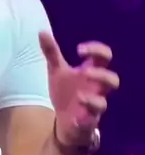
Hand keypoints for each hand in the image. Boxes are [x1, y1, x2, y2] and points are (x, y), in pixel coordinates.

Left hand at [39, 32, 119, 148]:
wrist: (63, 121)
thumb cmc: (65, 92)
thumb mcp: (56, 70)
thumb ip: (51, 52)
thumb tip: (41, 31)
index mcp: (91, 72)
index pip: (104, 57)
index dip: (97, 50)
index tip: (79, 49)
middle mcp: (96, 89)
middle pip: (113, 80)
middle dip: (102, 75)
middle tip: (85, 71)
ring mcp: (93, 107)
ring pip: (103, 104)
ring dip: (93, 100)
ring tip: (79, 96)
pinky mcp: (87, 123)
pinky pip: (90, 122)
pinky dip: (83, 120)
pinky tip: (74, 118)